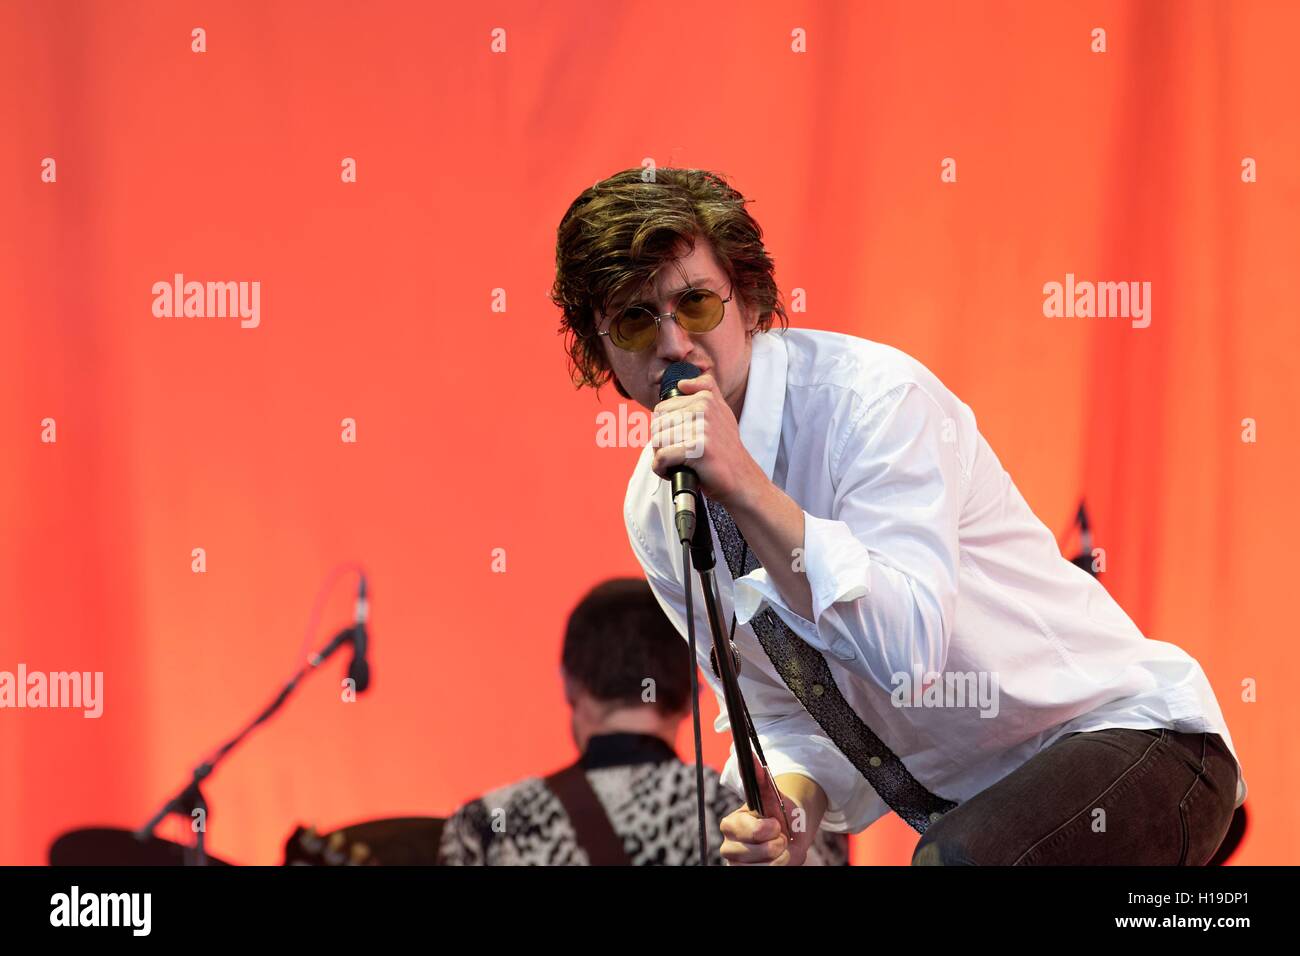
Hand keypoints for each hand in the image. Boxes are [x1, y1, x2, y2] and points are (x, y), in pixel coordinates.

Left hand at [650, 372, 763, 507]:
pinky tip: (674, 472)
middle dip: (661, 443)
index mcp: (705, 398)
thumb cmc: (725, 450)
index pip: (662, 409)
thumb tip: (682, 383)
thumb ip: (706, 392)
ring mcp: (702, 427)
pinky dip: (662, 469)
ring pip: (658, 440)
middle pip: (657, 424)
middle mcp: (704, 408)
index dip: (665, 428)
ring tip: (678, 463)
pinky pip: (662, 457)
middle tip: (677, 454)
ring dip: (661, 457)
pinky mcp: (698, 448)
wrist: (741, 479)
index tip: (679, 440)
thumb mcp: (720, 414)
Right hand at [719, 763, 827, 865]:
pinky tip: (776, 861)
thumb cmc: (779, 815)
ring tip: (779, 848)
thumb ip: (761, 779)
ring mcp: (736, 864)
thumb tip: (751, 755)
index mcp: (730, 824)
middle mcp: (728, 846)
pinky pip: (766, 875)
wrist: (789, 835)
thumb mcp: (773, 797)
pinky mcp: (742, 874)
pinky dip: (778, 867)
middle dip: (777, 843)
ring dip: (780, 858)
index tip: (776, 823)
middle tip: (779, 836)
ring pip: (764, 867)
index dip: (770, 828)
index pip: (752, 831)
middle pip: (759, 852)